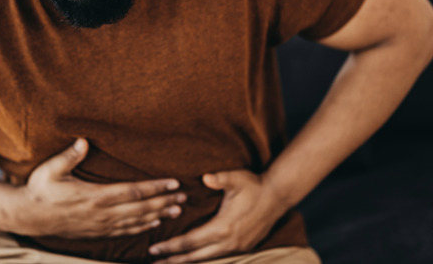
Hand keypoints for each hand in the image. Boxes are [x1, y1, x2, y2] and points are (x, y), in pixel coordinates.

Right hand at [13, 138, 185, 238]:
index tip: (173, 183)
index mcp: (95, 196)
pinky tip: (154, 223)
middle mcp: (102, 213)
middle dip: (164, 202)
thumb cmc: (40, 189)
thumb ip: (69, 157)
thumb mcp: (50, 170)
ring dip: (158, 215)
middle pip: (141, 208)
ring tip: (177, 210)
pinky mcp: (97, 232)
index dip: (155, 188)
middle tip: (184, 197)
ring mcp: (101, 225)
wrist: (30, 217)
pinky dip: (142, 227)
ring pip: (136, 221)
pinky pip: (125, 231)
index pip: (132, 192)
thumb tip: (84, 141)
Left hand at [148, 170, 287, 263]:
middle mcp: (229, 242)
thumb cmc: (254, 185)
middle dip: (174, 260)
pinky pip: (217, 257)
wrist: (278, 197)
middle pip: (195, 256)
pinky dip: (202, 258)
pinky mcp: (242, 247)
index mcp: (223, 227)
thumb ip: (220, 178)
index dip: (171, 247)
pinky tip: (193, 257)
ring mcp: (237, 247)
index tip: (154, 249)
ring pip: (207, 259)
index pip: (190, 241)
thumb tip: (206, 177)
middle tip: (154, 262)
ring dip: (187, 261)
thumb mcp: (236, 178)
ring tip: (170, 263)